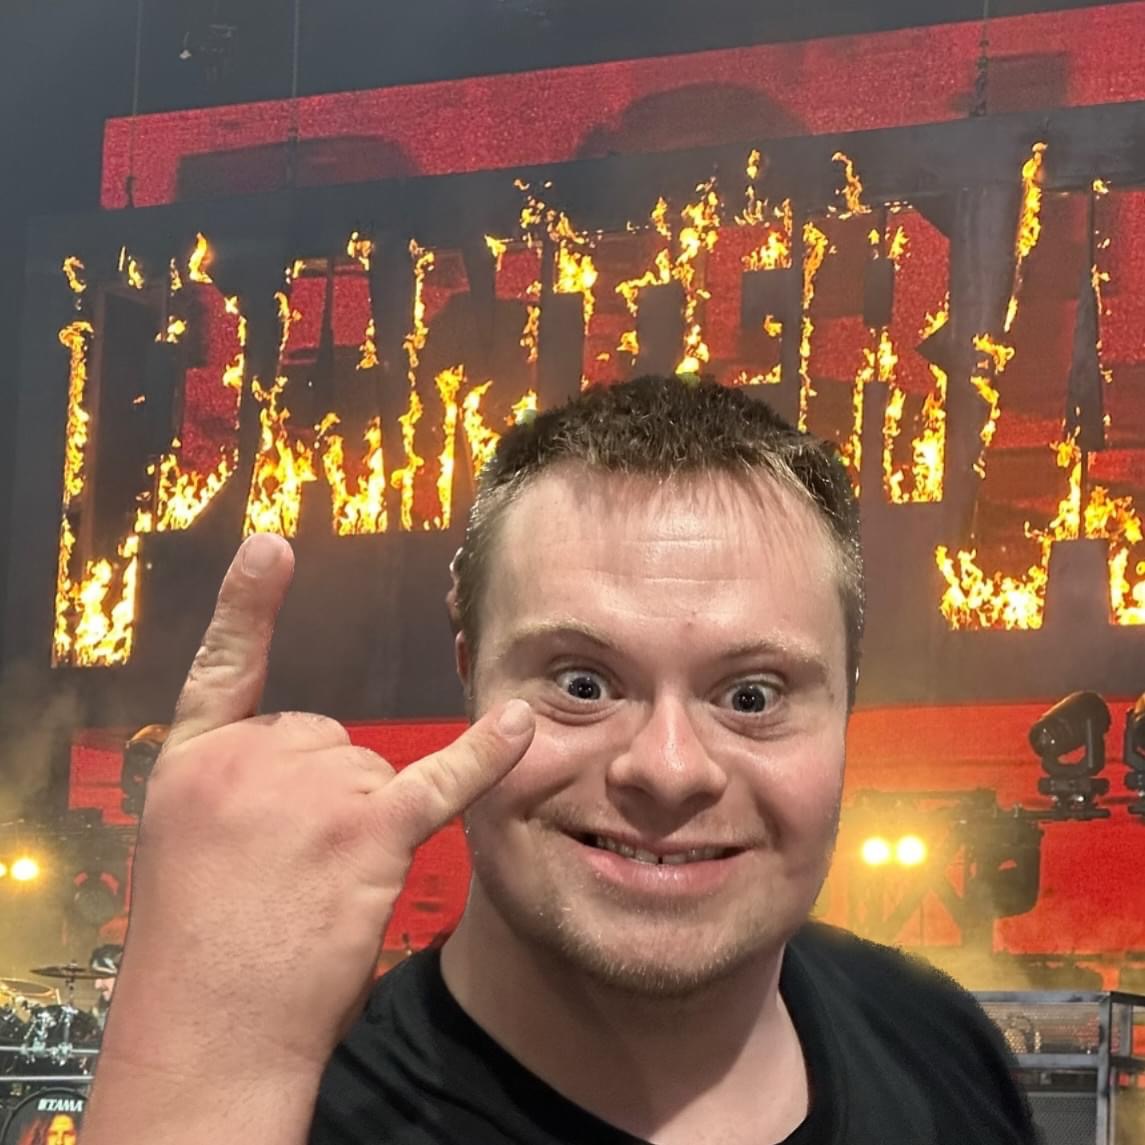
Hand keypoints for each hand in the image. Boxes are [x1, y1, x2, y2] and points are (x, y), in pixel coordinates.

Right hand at [83, 534, 533, 1136]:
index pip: (224, 667)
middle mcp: (256, 757)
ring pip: (377, 771)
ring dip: (365, 825)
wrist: (209, 1029)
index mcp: (197, 756)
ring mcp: (315, 791)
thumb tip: (323, 755)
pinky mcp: (371, 832)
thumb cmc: (200, 945)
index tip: (272, 546)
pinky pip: (441, 778)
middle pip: (332, 740)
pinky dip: (485, 756)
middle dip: (325, 799)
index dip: (248, 604)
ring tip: (315, 888)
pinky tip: (522, 724)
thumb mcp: (187, 842)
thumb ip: (243, 782)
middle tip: (287, 870)